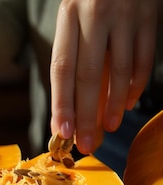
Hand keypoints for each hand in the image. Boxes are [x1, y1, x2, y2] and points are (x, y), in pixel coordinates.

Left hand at [50, 0, 160, 153]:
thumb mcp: (74, 15)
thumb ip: (74, 53)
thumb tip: (73, 105)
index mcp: (69, 14)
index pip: (62, 68)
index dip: (62, 103)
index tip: (62, 131)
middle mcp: (96, 14)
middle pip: (88, 75)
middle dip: (86, 115)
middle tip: (86, 143)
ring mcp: (126, 15)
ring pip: (120, 70)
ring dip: (112, 104)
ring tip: (107, 127)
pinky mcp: (151, 15)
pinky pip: (144, 58)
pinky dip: (136, 85)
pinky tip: (126, 103)